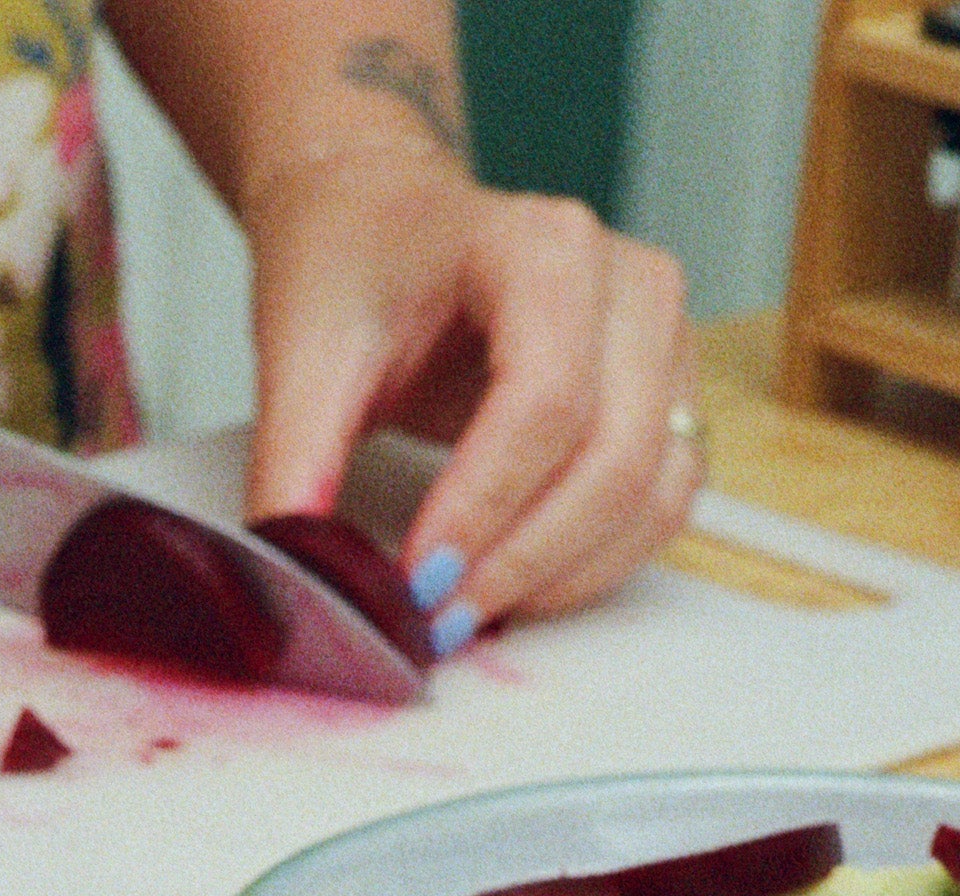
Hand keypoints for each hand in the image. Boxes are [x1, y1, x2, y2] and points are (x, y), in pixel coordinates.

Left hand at [235, 134, 696, 637]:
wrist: (377, 214)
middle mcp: (628, 285)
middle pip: (614, 455)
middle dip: (523, 560)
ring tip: (469, 610)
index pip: (544, 400)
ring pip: (652, 491)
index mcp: (544, 248)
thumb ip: (294, 459)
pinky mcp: (665, 396)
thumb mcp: (302, 349)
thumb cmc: (353, 258)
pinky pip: (662, 503)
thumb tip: (298, 566)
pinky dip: (595, 564)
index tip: (416, 578)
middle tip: (438, 617)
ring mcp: (662, 341)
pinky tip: (518, 588)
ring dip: (565, 575)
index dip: (483, 507)